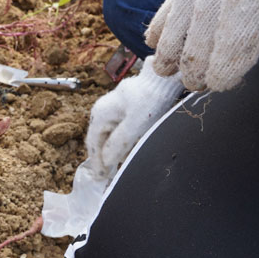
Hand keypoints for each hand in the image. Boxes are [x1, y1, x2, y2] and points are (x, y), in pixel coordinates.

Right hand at [84, 58, 182, 180]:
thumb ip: (119, 144)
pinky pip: (116, 129)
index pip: (93, 143)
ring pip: (107, 135)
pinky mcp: (125, 108)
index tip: (100, 178)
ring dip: (110, 150)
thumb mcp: (135, 125)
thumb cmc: (150, 100)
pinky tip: (124, 151)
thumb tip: (106, 161)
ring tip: (114, 167)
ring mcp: (113, 108)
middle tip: (106, 176)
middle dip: (101, 158)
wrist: (165, 78)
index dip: (96, 162)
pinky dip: (117, 142)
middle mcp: (102, 110)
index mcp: (100, 113)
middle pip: (98, 139)